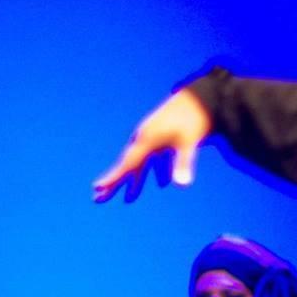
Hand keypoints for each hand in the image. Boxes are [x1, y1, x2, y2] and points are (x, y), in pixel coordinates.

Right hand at [92, 87, 211, 202]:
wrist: (199, 98)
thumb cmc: (194, 120)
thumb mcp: (189, 142)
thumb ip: (183, 163)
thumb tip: (182, 185)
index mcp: (147, 140)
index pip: (127, 164)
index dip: (113, 177)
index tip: (97, 187)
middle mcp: (144, 138)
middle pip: (128, 165)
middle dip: (116, 182)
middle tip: (99, 198)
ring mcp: (152, 137)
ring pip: (141, 163)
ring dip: (136, 180)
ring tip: (129, 199)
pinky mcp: (161, 136)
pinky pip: (153, 157)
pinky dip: (155, 171)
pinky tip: (162, 183)